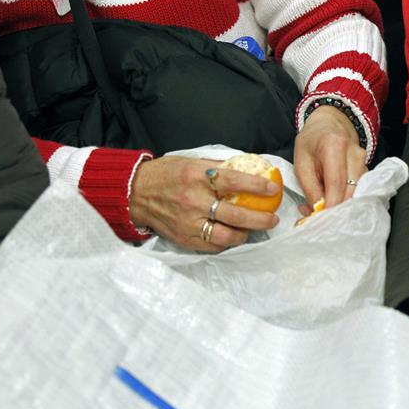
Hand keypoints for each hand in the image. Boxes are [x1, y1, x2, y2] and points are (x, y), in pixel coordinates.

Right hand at [128, 156, 278, 251]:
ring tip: (253, 229)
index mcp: (196, 177)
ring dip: (244, 234)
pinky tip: (233, 236)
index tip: (273, 188)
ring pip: (224, 236)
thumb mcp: (191, 162)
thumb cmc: (165, 174)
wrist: (135, 193)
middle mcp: (193, 201)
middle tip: (272, 218)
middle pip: (234, 214)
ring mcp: (187, 222)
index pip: (233, 181)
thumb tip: (246, 168)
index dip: (256, 186)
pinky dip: (226, 243)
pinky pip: (211, 246)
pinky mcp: (182, 238)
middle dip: (259, 218)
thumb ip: (216, 167)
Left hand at [294, 105, 366, 208]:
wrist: (330, 123)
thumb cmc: (312, 141)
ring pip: (357, 193)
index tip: (319, 221)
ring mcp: (364, 161)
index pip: (337, 184)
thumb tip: (317, 212)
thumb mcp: (301, 162)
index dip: (330, 206)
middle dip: (335, 209)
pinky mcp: (367, 169)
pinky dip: (346, 199)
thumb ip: (310, 188)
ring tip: (321, 207)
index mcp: (335, 146)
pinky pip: (359, 190)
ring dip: (340, 205)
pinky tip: (332, 200)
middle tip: (316, 218)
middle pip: (351, 191)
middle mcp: (355, 154)